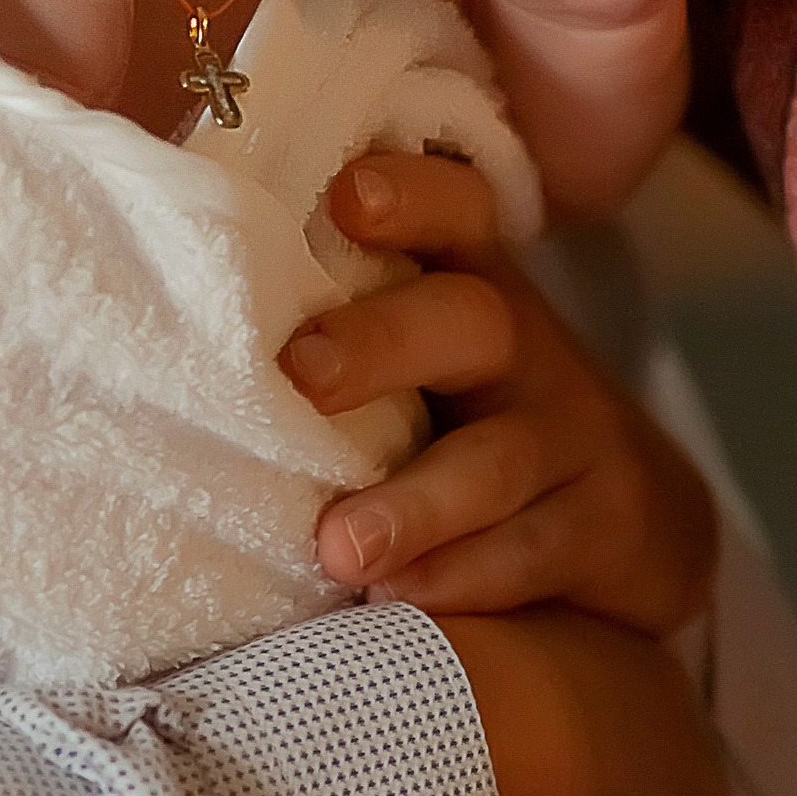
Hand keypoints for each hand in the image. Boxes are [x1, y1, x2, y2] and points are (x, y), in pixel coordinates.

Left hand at [282, 152, 715, 630]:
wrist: (632, 529)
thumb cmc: (468, 431)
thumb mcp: (423, 366)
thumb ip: (333, 334)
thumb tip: (164, 307)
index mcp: (469, 290)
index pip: (455, 212)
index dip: (411, 196)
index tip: (346, 199)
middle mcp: (528, 350)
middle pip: (470, 320)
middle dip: (383, 344)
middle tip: (303, 376)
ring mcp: (576, 438)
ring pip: (499, 459)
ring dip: (415, 502)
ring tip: (340, 545)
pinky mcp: (608, 526)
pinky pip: (535, 550)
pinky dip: (465, 576)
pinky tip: (401, 598)